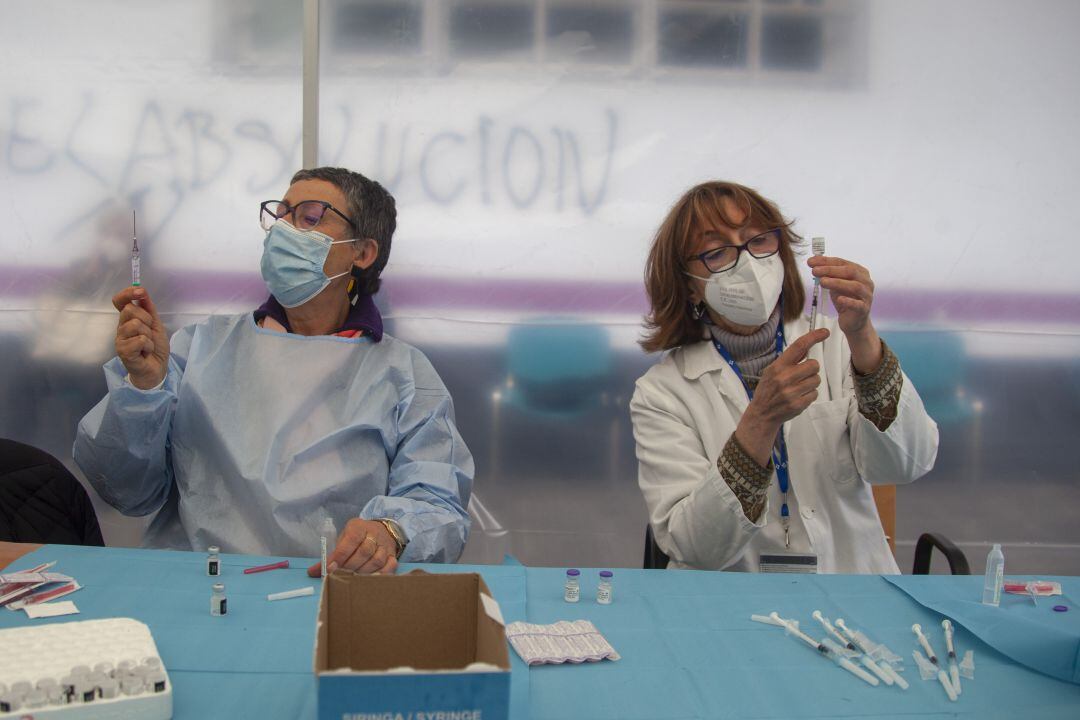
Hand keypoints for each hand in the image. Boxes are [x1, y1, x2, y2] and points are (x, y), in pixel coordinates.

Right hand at [112, 287, 169, 388]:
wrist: (157, 368)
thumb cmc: (155, 348)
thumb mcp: (156, 325)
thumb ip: (149, 309)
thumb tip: (142, 291)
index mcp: (128, 319)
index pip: (120, 301)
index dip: (127, 294)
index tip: (140, 291)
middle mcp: (121, 327)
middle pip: (129, 310)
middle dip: (146, 319)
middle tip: (149, 332)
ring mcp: (120, 339)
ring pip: (135, 325)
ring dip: (148, 335)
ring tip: (148, 344)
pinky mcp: (122, 351)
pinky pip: (139, 340)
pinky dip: (148, 346)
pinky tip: (145, 352)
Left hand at [306, 518, 398, 576]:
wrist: (381, 531)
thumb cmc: (357, 537)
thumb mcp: (344, 538)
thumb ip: (332, 554)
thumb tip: (314, 572)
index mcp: (359, 527)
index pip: (350, 541)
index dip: (339, 556)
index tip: (328, 569)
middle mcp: (374, 534)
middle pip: (364, 552)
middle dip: (348, 567)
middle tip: (338, 577)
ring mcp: (385, 546)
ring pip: (376, 560)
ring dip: (362, 573)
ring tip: (351, 581)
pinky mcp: (393, 556)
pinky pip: (390, 567)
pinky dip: (380, 575)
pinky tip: (369, 581)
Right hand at [735, 328, 828, 465]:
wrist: (762, 414)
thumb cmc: (768, 390)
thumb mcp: (772, 371)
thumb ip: (789, 360)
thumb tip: (807, 347)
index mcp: (778, 366)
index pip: (798, 346)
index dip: (814, 337)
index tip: (825, 332)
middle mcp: (784, 377)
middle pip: (814, 365)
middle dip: (812, 369)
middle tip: (802, 375)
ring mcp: (791, 392)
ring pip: (816, 380)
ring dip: (811, 383)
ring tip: (798, 388)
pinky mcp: (798, 404)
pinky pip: (815, 394)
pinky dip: (809, 395)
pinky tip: (798, 397)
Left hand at [808, 255, 874, 336]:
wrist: (852, 320)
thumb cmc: (844, 298)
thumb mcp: (834, 284)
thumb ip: (826, 274)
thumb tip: (812, 262)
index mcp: (859, 271)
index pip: (842, 263)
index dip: (826, 261)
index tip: (810, 261)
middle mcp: (866, 281)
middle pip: (850, 271)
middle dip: (830, 270)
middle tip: (814, 271)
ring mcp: (867, 295)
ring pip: (855, 286)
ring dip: (837, 283)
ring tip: (822, 282)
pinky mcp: (864, 309)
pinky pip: (858, 305)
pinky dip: (848, 301)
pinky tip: (839, 299)